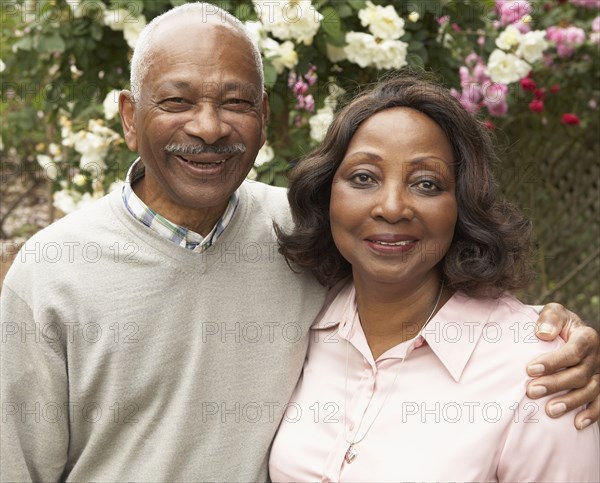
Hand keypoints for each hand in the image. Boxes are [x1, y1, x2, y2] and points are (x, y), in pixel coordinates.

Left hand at [525, 303, 599, 429]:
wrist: (569, 333)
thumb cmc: (556, 323)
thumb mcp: (554, 312)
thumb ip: (550, 318)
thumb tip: (543, 334)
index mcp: (586, 337)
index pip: (573, 351)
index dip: (552, 362)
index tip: (530, 369)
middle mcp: (596, 357)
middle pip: (579, 374)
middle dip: (555, 384)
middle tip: (531, 391)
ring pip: (589, 391)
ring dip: (570, 402)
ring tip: (549, 410)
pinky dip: (591, 415)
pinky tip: (577, 424)